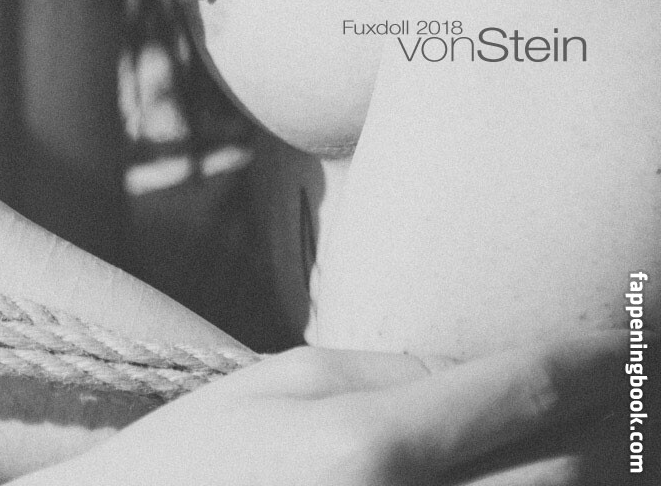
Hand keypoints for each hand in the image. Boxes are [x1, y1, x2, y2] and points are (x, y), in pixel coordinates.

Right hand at [24, 334, 624, 484]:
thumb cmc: (190, 462)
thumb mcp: (277, 384)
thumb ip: (390, 369)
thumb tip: (485, 374)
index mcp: (365, 449)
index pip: (517, 393)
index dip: (588, 360)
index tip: (625, 335)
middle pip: (561, 475)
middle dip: (610, 424)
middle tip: (636, 383)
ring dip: (587, 474)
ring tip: (602, 435)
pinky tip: (544, 476)